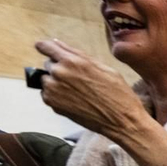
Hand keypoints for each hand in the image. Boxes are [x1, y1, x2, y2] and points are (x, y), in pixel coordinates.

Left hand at [33, 39, 147, 140]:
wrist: (121, 120)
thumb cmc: (117, 93)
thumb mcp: (104, 68)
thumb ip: (79, 55)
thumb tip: (58, 44)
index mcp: (72, 61)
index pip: (44, 46)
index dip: (45, 47)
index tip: (46, 49)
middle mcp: (59, 73)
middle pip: (48, 64)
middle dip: (59, 68)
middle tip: (77, 79)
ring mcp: (53, 89)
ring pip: (46, 79)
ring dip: (57, 83)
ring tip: (76, 92)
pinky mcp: (52, 104)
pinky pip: (47, 94)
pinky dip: (57, 96)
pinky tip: (74, 100)